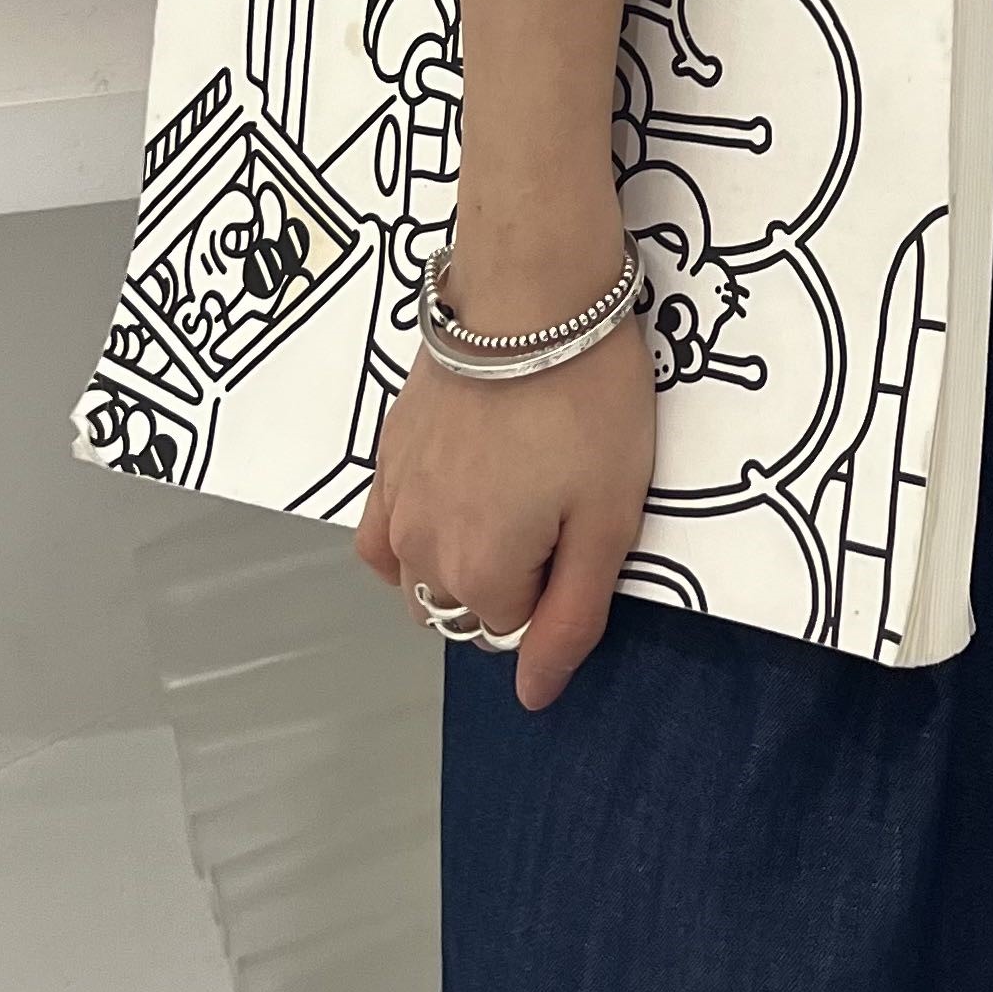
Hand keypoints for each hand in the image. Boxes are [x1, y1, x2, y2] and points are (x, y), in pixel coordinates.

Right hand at [355, 212, 657, 709]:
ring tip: (512, 490)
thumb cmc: (584, 405)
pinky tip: (456, 492)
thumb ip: (569, 620)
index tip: (583, 525)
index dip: (557, 587)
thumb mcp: (608, 520)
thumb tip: (534, 697)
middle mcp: (417, 551)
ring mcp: (391, 502)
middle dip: (509, 579)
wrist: (528, 295)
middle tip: (556, 501)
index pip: (514, 631)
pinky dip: (417, 531)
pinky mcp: (384, 456)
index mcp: (476, 574)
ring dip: (462, 555)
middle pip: (463, 607)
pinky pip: (385, 531)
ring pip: (421, 573)